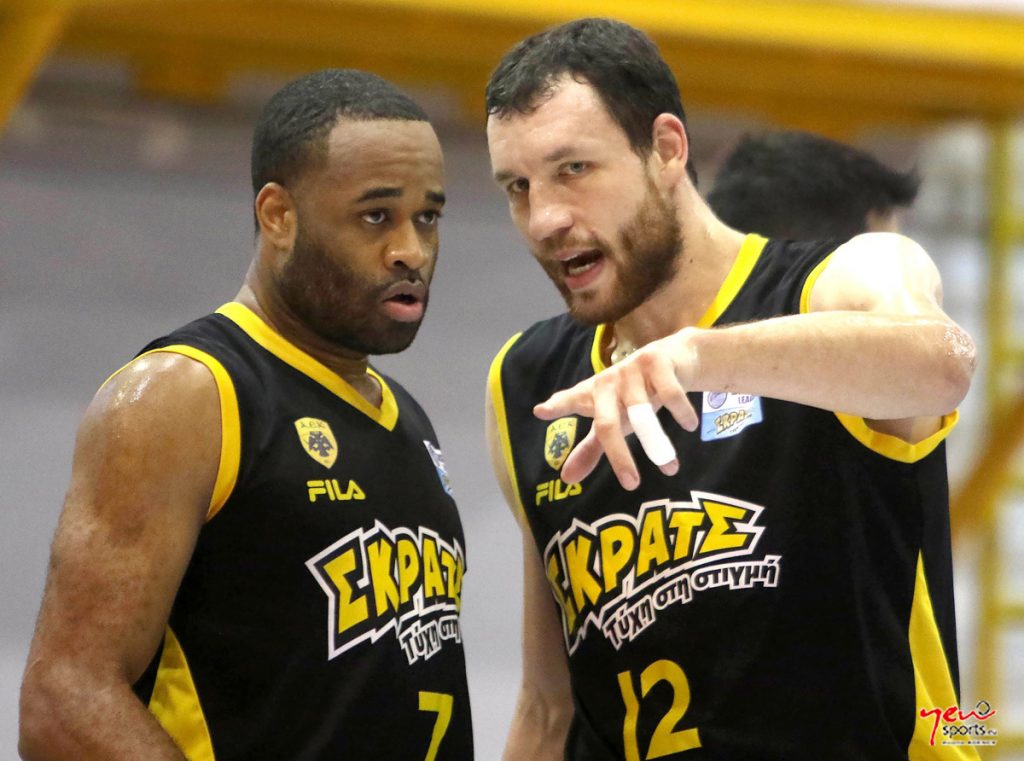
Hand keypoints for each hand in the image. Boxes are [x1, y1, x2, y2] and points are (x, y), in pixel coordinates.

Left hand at [533, 329, 699, 489]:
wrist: (673, 357)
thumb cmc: (634, 396)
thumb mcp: (613, 420)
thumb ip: (590, 449)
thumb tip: (566, 480)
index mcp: (593, 394)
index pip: (571, 400)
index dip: (557, 406)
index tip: (541, 411)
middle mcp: (609, 381)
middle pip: (608, 423)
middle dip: (619, 455)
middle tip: (631, 484)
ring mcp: (631, 370)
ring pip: (643, 413)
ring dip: (659, 443)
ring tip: (670, 468)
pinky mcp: (657, 361)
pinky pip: (669, 393)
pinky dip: (680, 412)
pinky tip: (689, 426)